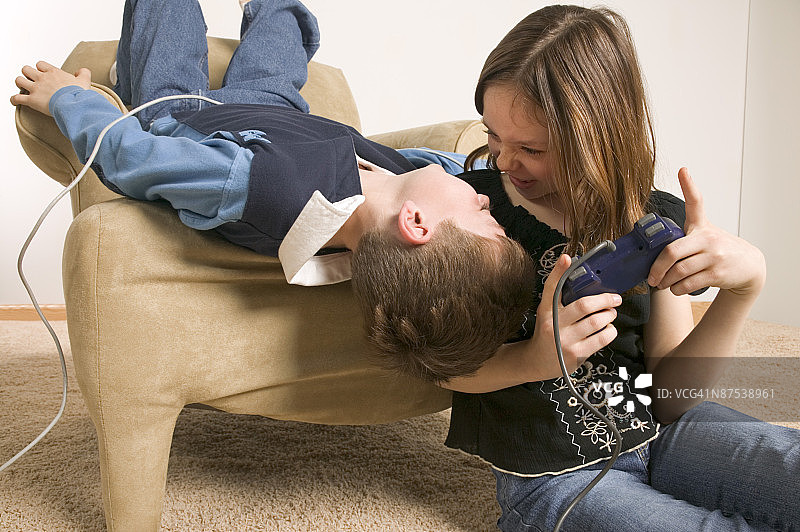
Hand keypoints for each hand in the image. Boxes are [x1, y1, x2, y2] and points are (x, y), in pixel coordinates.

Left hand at [11, 61, 90, 115]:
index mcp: (53, 72)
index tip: (43, 74)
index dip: (40, 69)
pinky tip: (15, 102)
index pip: (40, 64)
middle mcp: (42, 78)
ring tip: (23, 88)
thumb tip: (81, 71)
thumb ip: (83, 73)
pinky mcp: (32, 100)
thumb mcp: (85, 81)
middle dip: (27, 74)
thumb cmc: (78, 94)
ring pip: (19, 80)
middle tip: (31, 80)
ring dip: (20, 83)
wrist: (73, 105)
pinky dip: (14, 100)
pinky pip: (17, 98)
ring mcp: (35, 89)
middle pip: (26, 69)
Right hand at [528, 254, 620, 377]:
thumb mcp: (547, 314)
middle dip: (604, 299)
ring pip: (596, 322)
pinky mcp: (576, 354)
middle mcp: (553, 324)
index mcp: (545, 311)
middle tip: (614, 298)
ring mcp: (565, 340)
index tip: (566, 258)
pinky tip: (608, 329)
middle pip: (583, 305)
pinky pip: (601, 339)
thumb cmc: (547, 333)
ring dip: (609, 315)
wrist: (537, 362)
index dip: (558, 272)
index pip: (551, 288)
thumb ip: (560, 298)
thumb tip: (576, 275)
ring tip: (611, 313)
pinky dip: (610, 331)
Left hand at [648, 167, 765, 296]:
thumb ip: (682, 233)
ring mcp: (714, 256)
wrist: (748, 266)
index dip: (689, 185)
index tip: (683, 170)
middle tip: (651, 277)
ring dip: (666, 281)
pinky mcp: (717, 273)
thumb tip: (651, 239)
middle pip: (672, 251)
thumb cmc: (718, 249)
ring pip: (679, 271)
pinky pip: (688, 283)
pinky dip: (677, 289)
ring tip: (663, 283)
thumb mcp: (704, 233)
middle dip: (657, 267)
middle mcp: (708, 238)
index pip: (696, 202)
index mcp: (701, 226)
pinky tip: (676, 288)